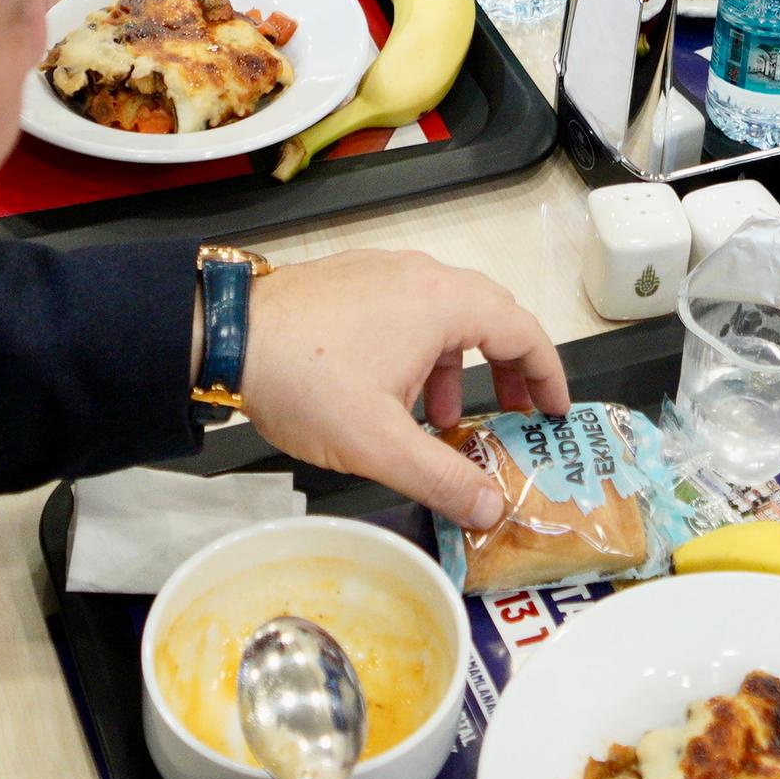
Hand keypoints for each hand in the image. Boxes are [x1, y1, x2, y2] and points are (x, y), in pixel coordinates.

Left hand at [238, 251, 570, 521]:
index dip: (546, 374)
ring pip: (444, 316)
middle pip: (489, 316)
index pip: (522, 331)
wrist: (223, 336)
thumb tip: (489, 506)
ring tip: (443, 422)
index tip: (555, 409)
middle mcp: (419, 275)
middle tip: (516, 413)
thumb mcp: (379, 444)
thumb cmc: (303, 378)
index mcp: (442, 302)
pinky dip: (420, 352)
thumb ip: (443, 478)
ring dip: (456, 367)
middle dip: (506, 370)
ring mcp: (382, 272)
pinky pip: (407, 312)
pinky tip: (393, 398)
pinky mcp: (351, 281)